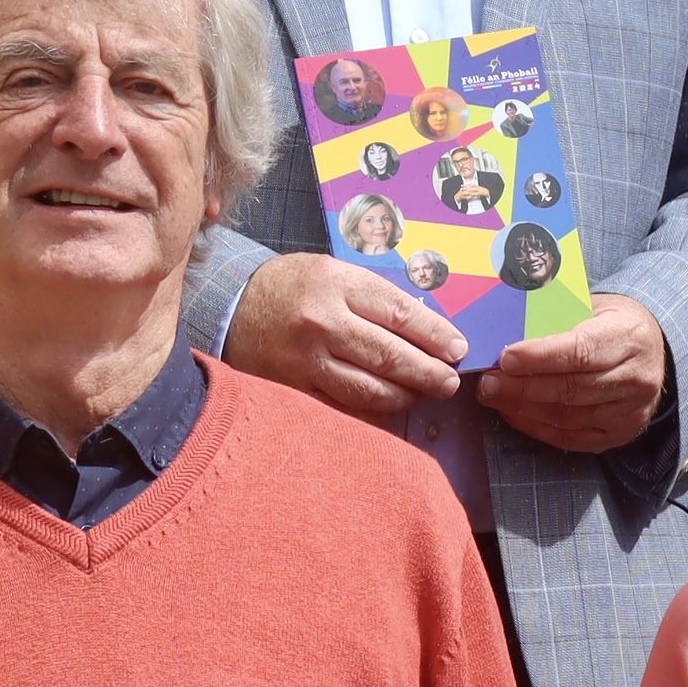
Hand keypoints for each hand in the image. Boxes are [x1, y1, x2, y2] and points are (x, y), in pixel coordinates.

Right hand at [227, 251, 466, 422]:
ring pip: (370, 391)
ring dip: (405, 397)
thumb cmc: (294, 288)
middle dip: (429, 374)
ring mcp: (304, 362)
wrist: (230, 306)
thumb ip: (377, 299)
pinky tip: (388, 407)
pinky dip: (373, 413)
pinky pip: (343, 411)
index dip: (437, 336)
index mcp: (336, 285)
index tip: (457, 350)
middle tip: (448, 382)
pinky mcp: (292, 391)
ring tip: (422, 394)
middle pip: (390, 357)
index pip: (401, 314)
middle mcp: (321, 324)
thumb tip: (429, 330)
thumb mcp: (334, 273)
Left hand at [483, 297, 671, 452]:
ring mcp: (632, 410)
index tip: (506, 358)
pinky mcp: (621, 433)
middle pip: (572, 388)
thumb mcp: (592, 307)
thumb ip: (556, 320)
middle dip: (523, 387)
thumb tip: (503, 329)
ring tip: (494, 396)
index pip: (581, 351)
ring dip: (524, 408)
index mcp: (630, 337)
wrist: (653, 348)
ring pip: (569, 415)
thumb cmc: (611, 323)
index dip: (540, 357)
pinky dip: (538, 428)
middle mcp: (638, 377)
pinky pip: (572, 438)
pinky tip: (514, 414)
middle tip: (488, 382)